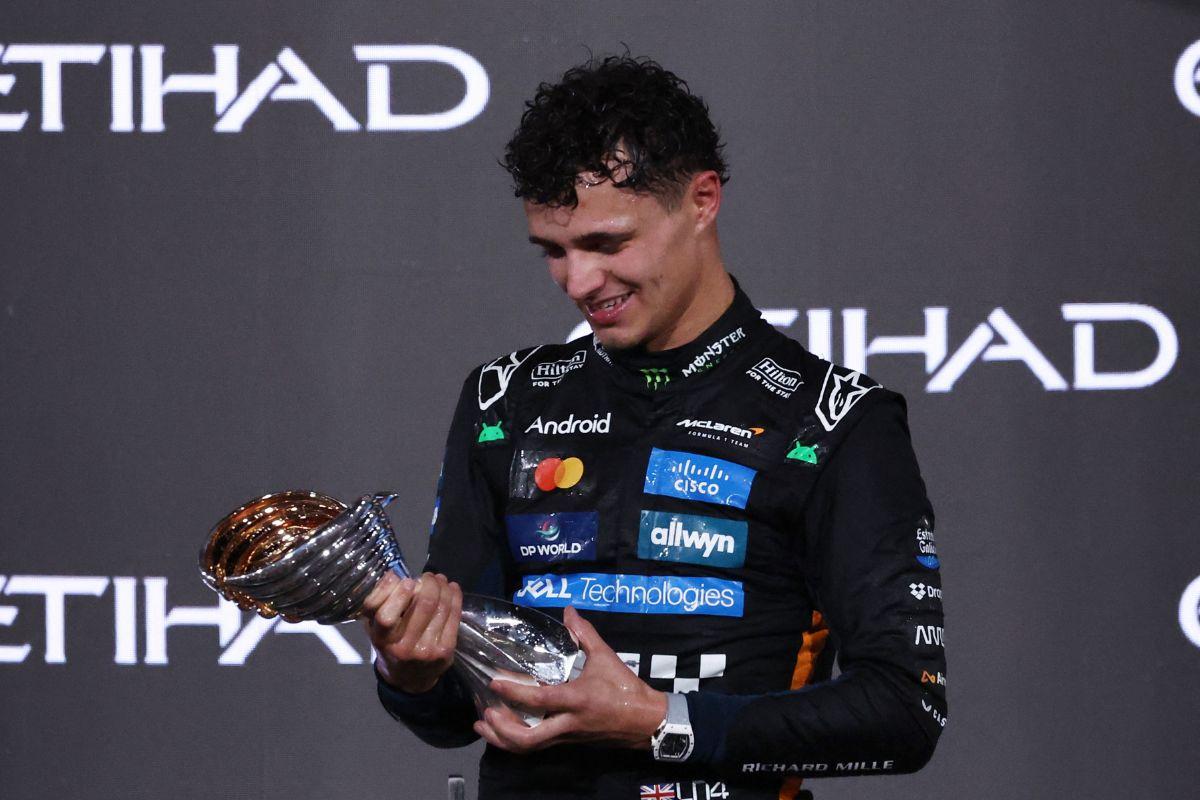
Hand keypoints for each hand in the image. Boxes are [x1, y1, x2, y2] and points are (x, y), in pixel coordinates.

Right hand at [360, 571, 461, 693]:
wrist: (408, 679)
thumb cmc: (389, 645)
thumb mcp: (374, 628)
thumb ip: (377, 603)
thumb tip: (393, 575)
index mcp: (382, 639)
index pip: (385, 615)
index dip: (398, 594)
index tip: (407, 580)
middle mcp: (404, 647)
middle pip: (423, 605)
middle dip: (429, 583)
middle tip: (428, 576)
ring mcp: (427, 649)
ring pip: (441, 607)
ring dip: (443, 587)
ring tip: (439, 579)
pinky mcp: (445, 650)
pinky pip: (454, 616)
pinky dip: (455, 597)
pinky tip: (452, 588)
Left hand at [474, 606, 666, 752]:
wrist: (645, 721)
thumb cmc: (625, 689)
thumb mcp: (606, 658)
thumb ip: (585, 634)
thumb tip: (569, 611)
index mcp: (576, 700)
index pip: (539, 700)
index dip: (514, 692)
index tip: (494, 681)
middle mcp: (568, 723)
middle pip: (528, 739)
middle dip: (501, 730)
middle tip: (484, 715)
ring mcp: (567, 736)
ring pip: (529, 748)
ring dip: (503, 740)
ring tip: (484, 727)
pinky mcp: (568, 742)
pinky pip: (537, 745)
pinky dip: (517, 740)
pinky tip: (505, 730)